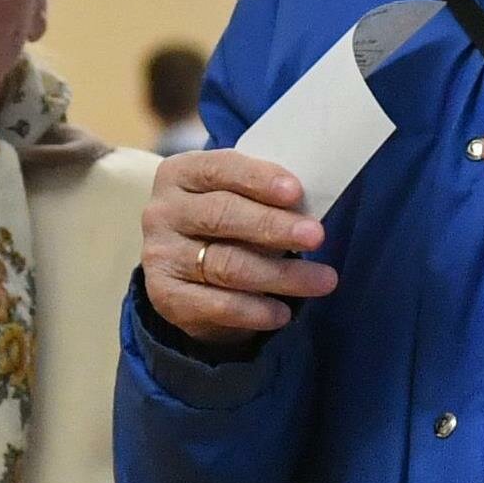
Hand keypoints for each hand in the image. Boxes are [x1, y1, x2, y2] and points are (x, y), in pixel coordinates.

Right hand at [139, 150, 330, 343]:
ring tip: (322, 279)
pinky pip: (216, 304)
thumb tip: (308, 210)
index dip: (258, 179)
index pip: (218, 169)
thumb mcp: (239, 196)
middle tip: (316, 236)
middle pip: (222, 215)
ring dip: (280, 274)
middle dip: (273, 226)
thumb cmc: (227, 221)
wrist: (187, 270)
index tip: (296, 192)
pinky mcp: (166, 297)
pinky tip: (283, 312)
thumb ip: (264, 196)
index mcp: (180, 174)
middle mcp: (162, 212)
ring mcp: (161, 256)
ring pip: (226, 264)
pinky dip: (255, 310)